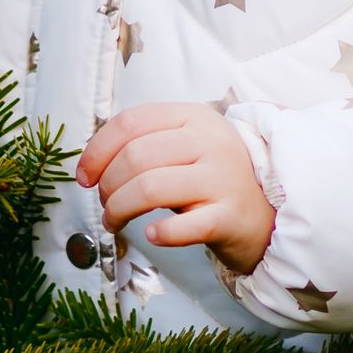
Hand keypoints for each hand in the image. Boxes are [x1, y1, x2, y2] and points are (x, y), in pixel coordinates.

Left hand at [78, 102, 274, 275]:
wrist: (268, 213)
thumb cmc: (214, 180)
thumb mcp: (186, 145)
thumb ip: (147, 143)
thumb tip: (92, 164)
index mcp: (194, 116)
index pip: (131, 122)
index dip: (97, 150)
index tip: (84, 177)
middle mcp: (211, 142)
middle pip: (136, 157)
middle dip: (107, 185)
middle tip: (105, 204)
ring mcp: (223, 178)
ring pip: (150, 188)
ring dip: (119, 210)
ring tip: (115, 222)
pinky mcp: (230, 216)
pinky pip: (185, 226)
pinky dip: (160, 234)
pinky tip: (151, 235)